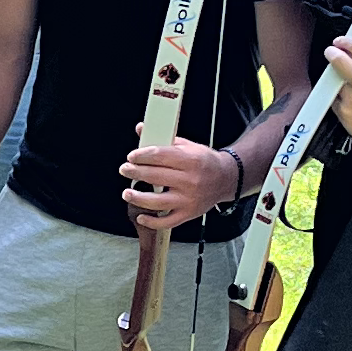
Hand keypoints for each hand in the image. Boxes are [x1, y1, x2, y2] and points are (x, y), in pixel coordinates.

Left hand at [121, 134, 238, 231]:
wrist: (226, 179)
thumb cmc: (205, 161)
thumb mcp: (188, 146)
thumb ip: (163, 139)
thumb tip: (141, 129)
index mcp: (191, 160)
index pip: (161, 156)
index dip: (143, 156)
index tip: (131, 156)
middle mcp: (191, 181)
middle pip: (156, 177)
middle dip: (136, 173)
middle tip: (124, 169)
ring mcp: (189, 199)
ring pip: (159, 202)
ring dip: (139, 198)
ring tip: (127, 193)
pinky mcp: (189, 213)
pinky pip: (168, 221)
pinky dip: (153, 222)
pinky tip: (141, 217)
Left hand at [327, 37, 351, 149]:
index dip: (347, 40)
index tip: (342, 41)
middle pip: (338, 60)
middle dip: (332, 52)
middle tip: (332, 52)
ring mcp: (350, 99)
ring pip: (334, 79)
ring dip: (337, 77)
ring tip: (349, 83)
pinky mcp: (342, 112)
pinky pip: (332, 97)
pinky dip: (337, 95)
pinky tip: (350, 99)